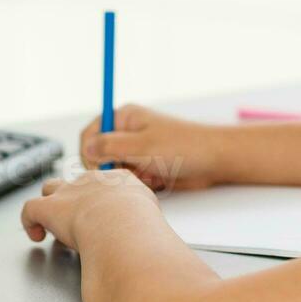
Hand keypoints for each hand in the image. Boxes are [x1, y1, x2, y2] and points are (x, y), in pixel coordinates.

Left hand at [20, 168, 159, 251]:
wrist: (123, 224)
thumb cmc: (142, 225)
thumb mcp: (153, 216)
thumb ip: (148, 222)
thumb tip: (155, 240)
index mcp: (119, 180)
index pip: (106, 183)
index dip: (101, 200)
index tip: (104, 216)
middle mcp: (91, 181)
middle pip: (77, 182)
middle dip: (75, 198)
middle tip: (80, 220)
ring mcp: (69, 193)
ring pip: (50, 188)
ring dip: (50, 203)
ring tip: (54, 223)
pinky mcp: (49, 208)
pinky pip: (30, 209)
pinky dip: (29, 221)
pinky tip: (35, 235)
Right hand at [80, 104, 221, 190]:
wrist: (215, 161)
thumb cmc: (183, 146)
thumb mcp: (142, 146)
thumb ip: (110, 146)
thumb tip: (85, 148)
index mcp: (124, 117)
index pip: (89, 135)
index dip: (89, 154)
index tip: (100, 169)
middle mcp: (127, 132)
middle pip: (99, 156)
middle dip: (112, 169)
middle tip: (129, 174)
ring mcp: (136, 150)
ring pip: (115, 170)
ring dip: (128, 178)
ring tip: (149, 176)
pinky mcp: (145, 166)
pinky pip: (129, 179)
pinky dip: (139, 184)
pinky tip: (156, 181)